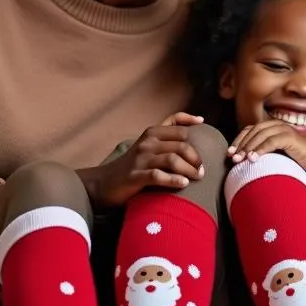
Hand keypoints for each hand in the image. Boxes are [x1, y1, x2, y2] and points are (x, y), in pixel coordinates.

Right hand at [85, 112, 205, 206]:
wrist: (103, 183)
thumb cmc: (133, 165)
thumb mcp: (147, 146)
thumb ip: (166, 138)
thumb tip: (195, 125)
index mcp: (151, 133)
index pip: (176, 122)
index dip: (190, 121)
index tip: (203, 124)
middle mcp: (146, 143)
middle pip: (181, 145)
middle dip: (196, 158)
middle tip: (202, 171)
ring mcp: (140, 159)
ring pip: (172, 160)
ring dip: (189, 170)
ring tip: (196, 178)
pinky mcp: (135, 176)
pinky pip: (158, 176)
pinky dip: (173, 180)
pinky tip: (183, 184)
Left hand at [227, 120, 305, 172]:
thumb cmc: (294, 160)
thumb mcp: (274, 154)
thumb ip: (261, 152)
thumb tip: (241, 160)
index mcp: (271, 127)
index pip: (250, 130)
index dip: (238, 140)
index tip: (229, 153)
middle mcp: (277, 125)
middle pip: (253, 131)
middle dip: (241, 144)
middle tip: (233, 158)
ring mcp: (284, 130)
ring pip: (261, 135)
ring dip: (249, 147)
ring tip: (241, 159)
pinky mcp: (291, 137)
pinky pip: (272, 141)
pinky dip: (261, 149)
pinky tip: (253, 158)